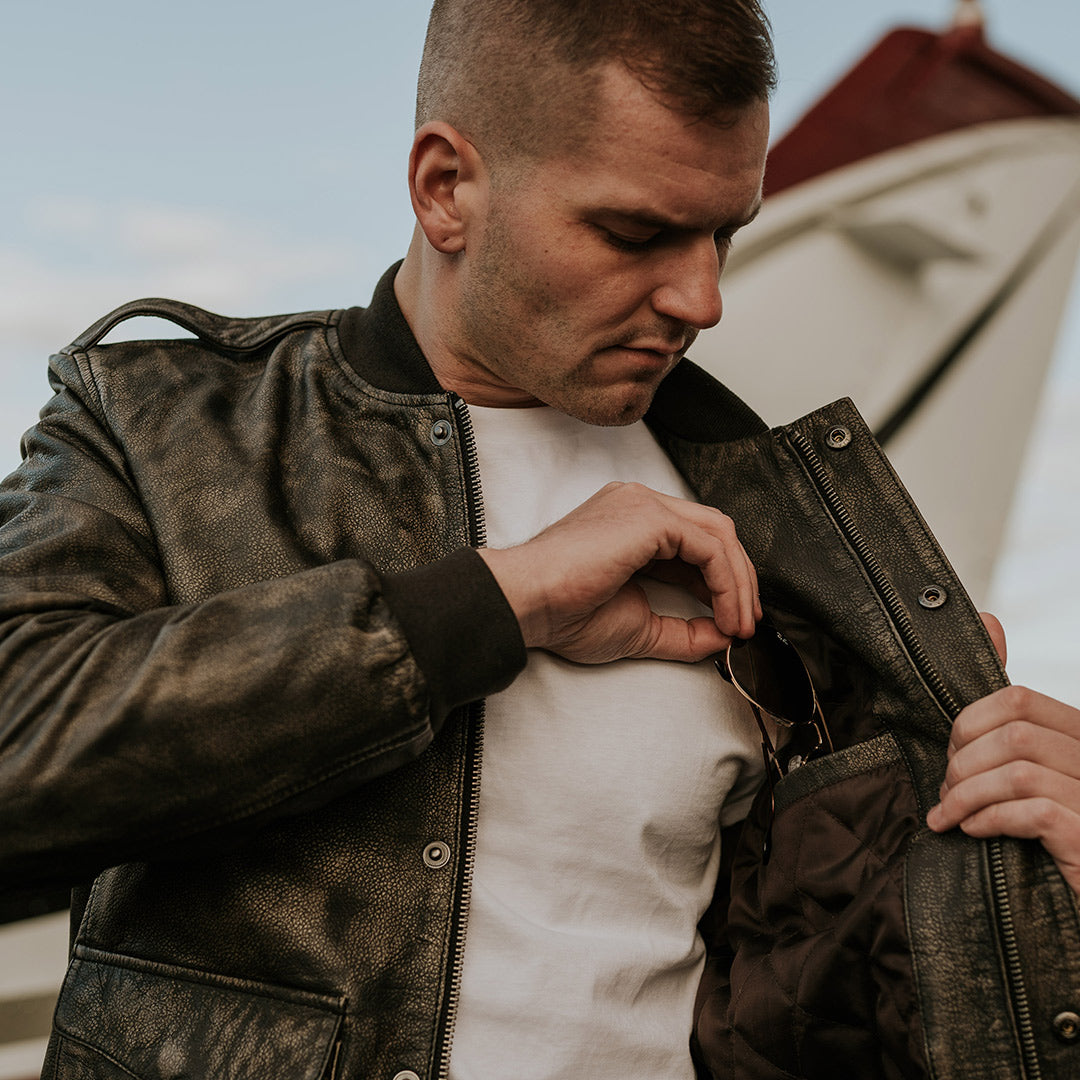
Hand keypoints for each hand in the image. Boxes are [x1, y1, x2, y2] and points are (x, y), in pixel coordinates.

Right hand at [477, 481, 759, 663]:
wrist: (527, 605)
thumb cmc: (563, 613)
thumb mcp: (638, 628)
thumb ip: (683, 632)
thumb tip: (724, 638)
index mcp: (632, 525)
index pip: (696, 544)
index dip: (722, 584)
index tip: (732, 624)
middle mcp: (640, 505)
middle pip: (715, 532)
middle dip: (740, 581)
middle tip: (746, 625)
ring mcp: (644, 505)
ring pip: (718, 534)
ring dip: (739, 583)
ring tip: (740, 625)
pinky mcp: (649, 517)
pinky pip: (709, 544)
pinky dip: (727, 581)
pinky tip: (725, 612)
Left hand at [927, 613, 1079, 894]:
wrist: (1069, 920)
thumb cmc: (1048, 834)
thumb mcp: (1023, 767)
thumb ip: (1006, 708)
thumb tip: (988, 621)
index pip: (1018, 699)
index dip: (969, 724)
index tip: (951, 756)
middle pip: (1015, 728)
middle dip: (964, 758)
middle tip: (948, 791)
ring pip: (1019, 765)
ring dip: (968, 791)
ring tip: (953, 815)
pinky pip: (1032, 808)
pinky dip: (989, 818)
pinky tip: (974, 833)